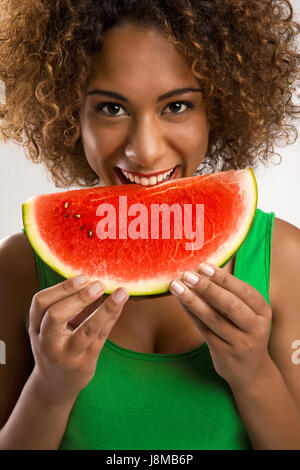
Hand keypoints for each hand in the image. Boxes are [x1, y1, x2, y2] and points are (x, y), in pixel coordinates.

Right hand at [28, 276, 128, 404]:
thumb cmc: (56, 346)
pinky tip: (121, 304)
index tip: (83, 277)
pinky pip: (101, 337)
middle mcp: (47, 343)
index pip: (40, 303)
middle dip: (78, 297)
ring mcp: (66, 355)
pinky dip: (112, 317)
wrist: (55, 386)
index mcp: (36, 329)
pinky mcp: (85, 363)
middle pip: (55, 315)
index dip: (61, 288)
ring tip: (121, 292)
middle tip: (99, 284)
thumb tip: (93, 279)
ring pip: (86, 330)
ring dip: (105, 309)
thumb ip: (66, 306)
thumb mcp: (49, 329)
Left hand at [169, 262, 272, 389]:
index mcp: (263, 312)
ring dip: (192, 300)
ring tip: (176, 286)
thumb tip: (203, 270)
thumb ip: (233, 294)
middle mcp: (255, 327)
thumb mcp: (249, 313)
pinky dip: (191, 313)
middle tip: (187, 274)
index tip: (204, 266)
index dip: (223, 278)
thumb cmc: (245, 332)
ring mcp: (240, 342)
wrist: (251, 372)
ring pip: (213, 318)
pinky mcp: (223, 353)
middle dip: (206, 287)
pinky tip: (180, 301)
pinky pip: (203, 329)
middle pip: (229, 304)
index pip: (244, 291)